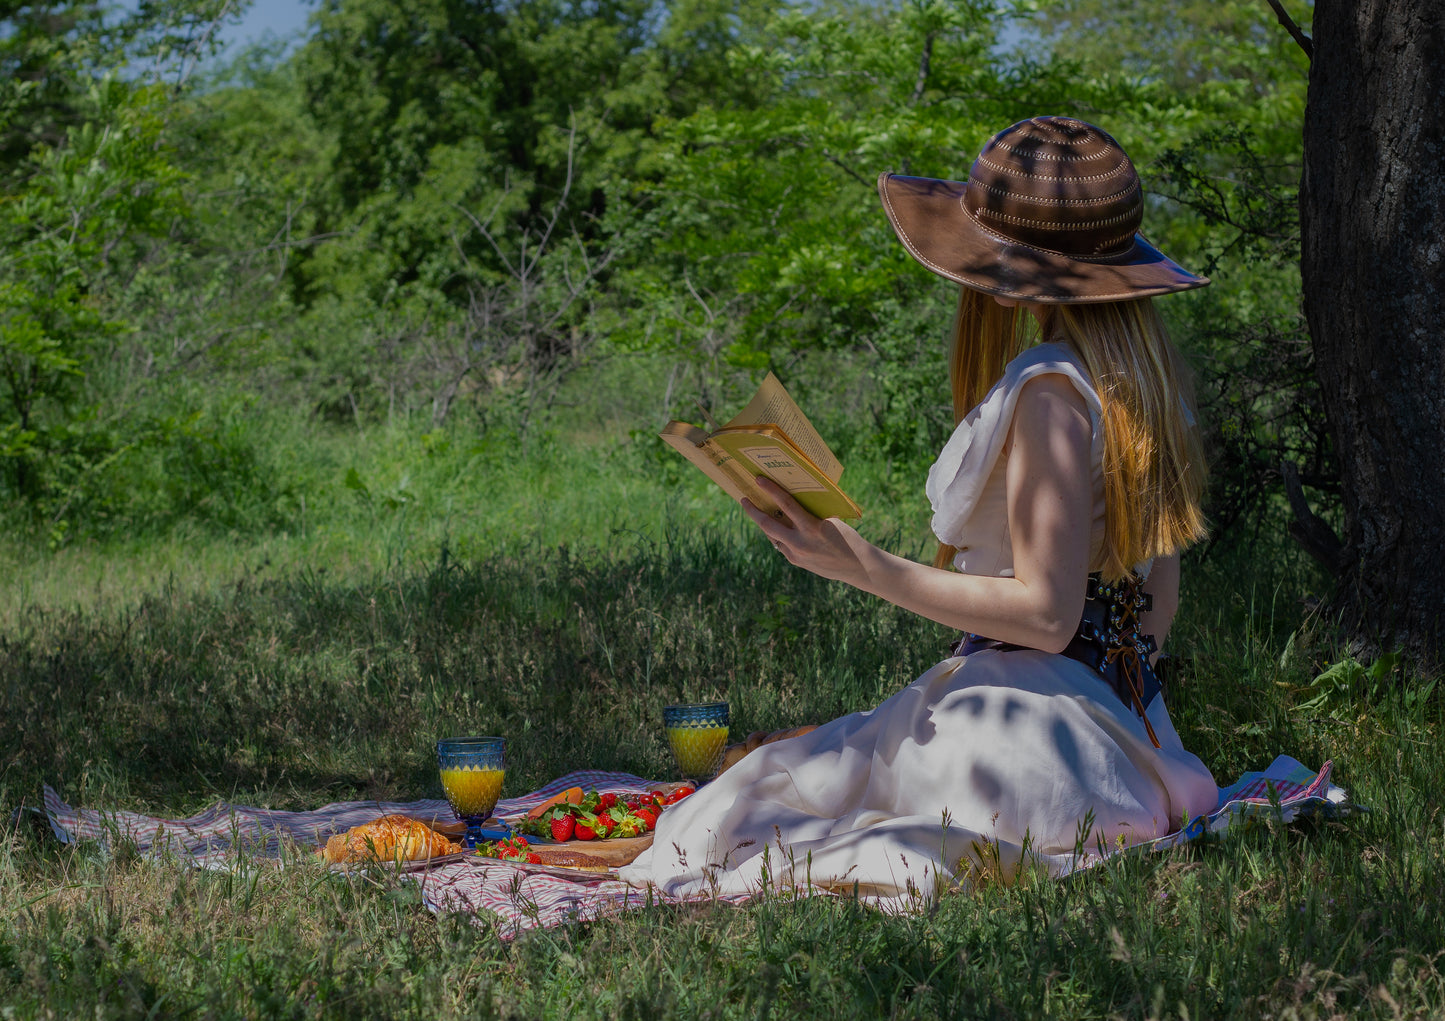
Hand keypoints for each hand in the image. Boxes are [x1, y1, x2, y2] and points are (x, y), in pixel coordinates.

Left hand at [741, 477, 874, 587]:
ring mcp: (796, 554)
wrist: (857, 566)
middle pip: (767, 524)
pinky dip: (777, 534)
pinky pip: (781, 545)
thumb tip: (793, 500)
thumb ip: (811, 512)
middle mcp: (800, 542)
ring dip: (763, 523)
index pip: (786, 505)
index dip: (771, 490)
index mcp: (812, 527)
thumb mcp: (830, 520)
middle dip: (753, 511)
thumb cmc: (847, 537)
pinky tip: (775, 527)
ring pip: (772, 536)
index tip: (758, 480)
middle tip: (744, 499)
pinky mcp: (796, 562)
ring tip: (756, 511)